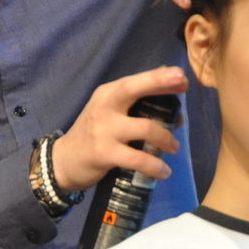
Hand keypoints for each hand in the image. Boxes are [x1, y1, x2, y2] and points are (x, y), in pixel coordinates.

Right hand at [51, 66, 188, 192]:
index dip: (159, 77)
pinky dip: (155, 166)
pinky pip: (138, 159)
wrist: (64, 161)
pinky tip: (164, 171)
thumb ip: (133, 101)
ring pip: (146, 128)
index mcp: (107, 94)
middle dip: (161, 85)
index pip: (134, 80)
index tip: (182, 76)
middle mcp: (105, 106)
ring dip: (166, 138)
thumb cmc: (94, 133)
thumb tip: (169, 86)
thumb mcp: (109, 111)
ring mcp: (104, 130)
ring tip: (174, 147)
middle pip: (134, 89)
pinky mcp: (105, 153)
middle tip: (185, 89)